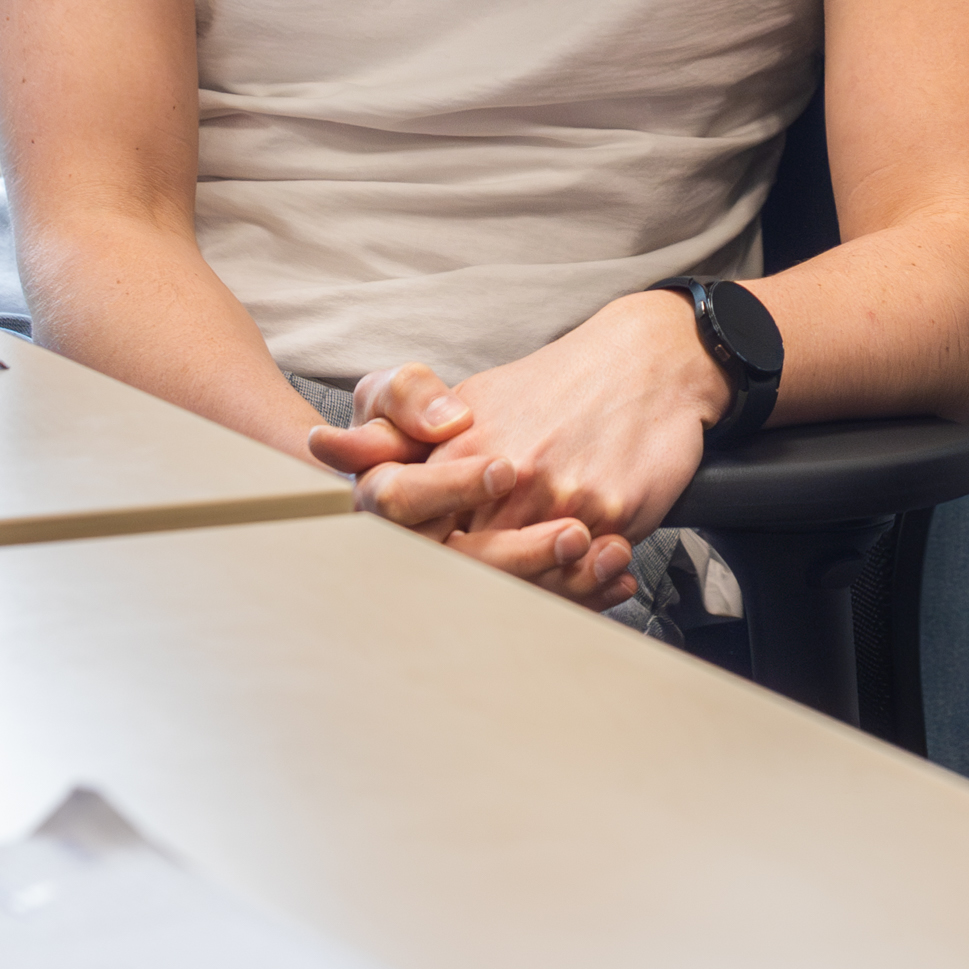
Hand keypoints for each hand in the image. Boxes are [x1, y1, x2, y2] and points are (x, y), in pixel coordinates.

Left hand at [312, 306, 729, 594]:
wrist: (647, 360)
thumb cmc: (555, 386)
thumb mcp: (473, 399)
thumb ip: (396, 431)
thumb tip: (321, 447)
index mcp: (460, 444)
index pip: (403, 518)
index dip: (401, 553)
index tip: (412, 573)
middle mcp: (505, 473)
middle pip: (465, 565)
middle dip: (473, 585)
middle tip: (476, 607)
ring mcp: (558, 494)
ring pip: (529, 578)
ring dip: (535, 590)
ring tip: (543, 591)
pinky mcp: (609, 509)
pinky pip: (586, 573)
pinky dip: (585, 589)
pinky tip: (592, 586)